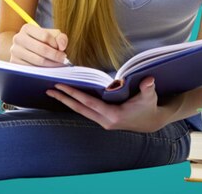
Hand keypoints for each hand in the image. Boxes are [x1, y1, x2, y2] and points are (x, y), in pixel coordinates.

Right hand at [10, 23, 69, 66]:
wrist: (24, 48)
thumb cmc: (40, 41)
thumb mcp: (51, 35)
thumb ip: (60, 38)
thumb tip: (62, 46)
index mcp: (27, 28)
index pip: (45, 36)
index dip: (55, 43)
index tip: (62, 49)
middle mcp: (18, 38)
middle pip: (41, 49)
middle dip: (55, 55)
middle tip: (63, 59)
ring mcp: (15, 51)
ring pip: (37, 60)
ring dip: (51, 64)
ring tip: (58, 64)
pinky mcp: (14, 63)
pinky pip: (32, 69)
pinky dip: (43, 70)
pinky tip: (49, 69)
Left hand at [46, 76, 167, 132]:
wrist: (151, 121)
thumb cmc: (149, 106)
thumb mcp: (150, 96)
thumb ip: (148, 88)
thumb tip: (149, 80)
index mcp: (114, 115)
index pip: (90, 103)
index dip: (75, 94)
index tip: (62, 87)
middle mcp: (105, 121)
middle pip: (80, 109)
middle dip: (64, 99)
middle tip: (49, 89)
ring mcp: (103, 121)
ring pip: (81, 111)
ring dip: (68, 102)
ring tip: (55, 92)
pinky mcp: (103, 120)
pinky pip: (86, 111)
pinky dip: (76, 103)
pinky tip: (69, 97)